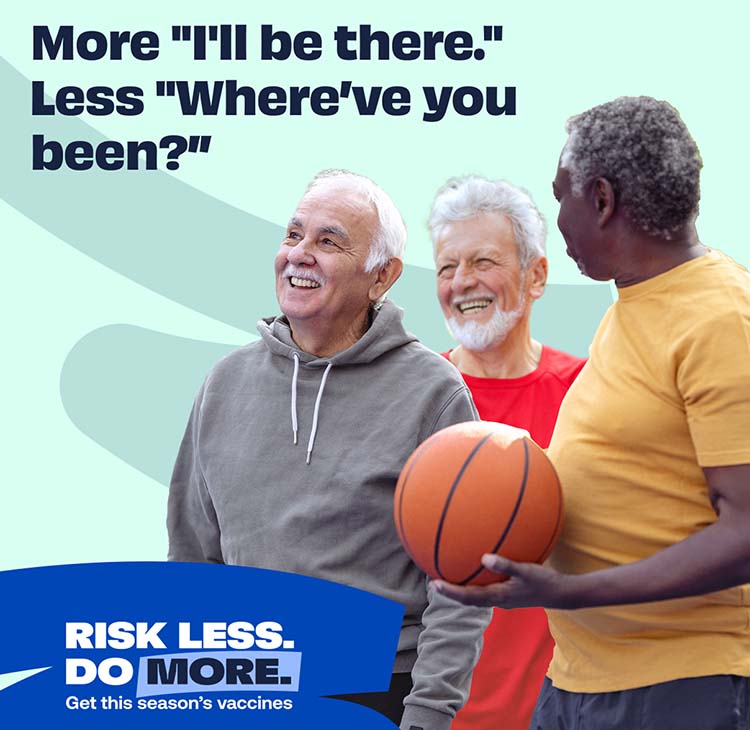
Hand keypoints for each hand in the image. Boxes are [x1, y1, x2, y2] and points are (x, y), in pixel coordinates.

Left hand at [432, 554, 574, 608]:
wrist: (562, 594)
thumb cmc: (545, 582)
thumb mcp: (526, 571)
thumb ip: (506, 565)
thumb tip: (484, 557)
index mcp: (498, 597)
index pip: (467, 597)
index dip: (449, 592)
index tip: (434, 585)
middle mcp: (497, 600)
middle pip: (467, 599)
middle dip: (449, 591)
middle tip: (432, 581)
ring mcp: (502, 598)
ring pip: (475, 595)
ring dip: (460, 588)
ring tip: (446, 576)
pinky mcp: (508, 593)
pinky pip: (485, 588)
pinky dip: (475, 581)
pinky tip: (476, 567)